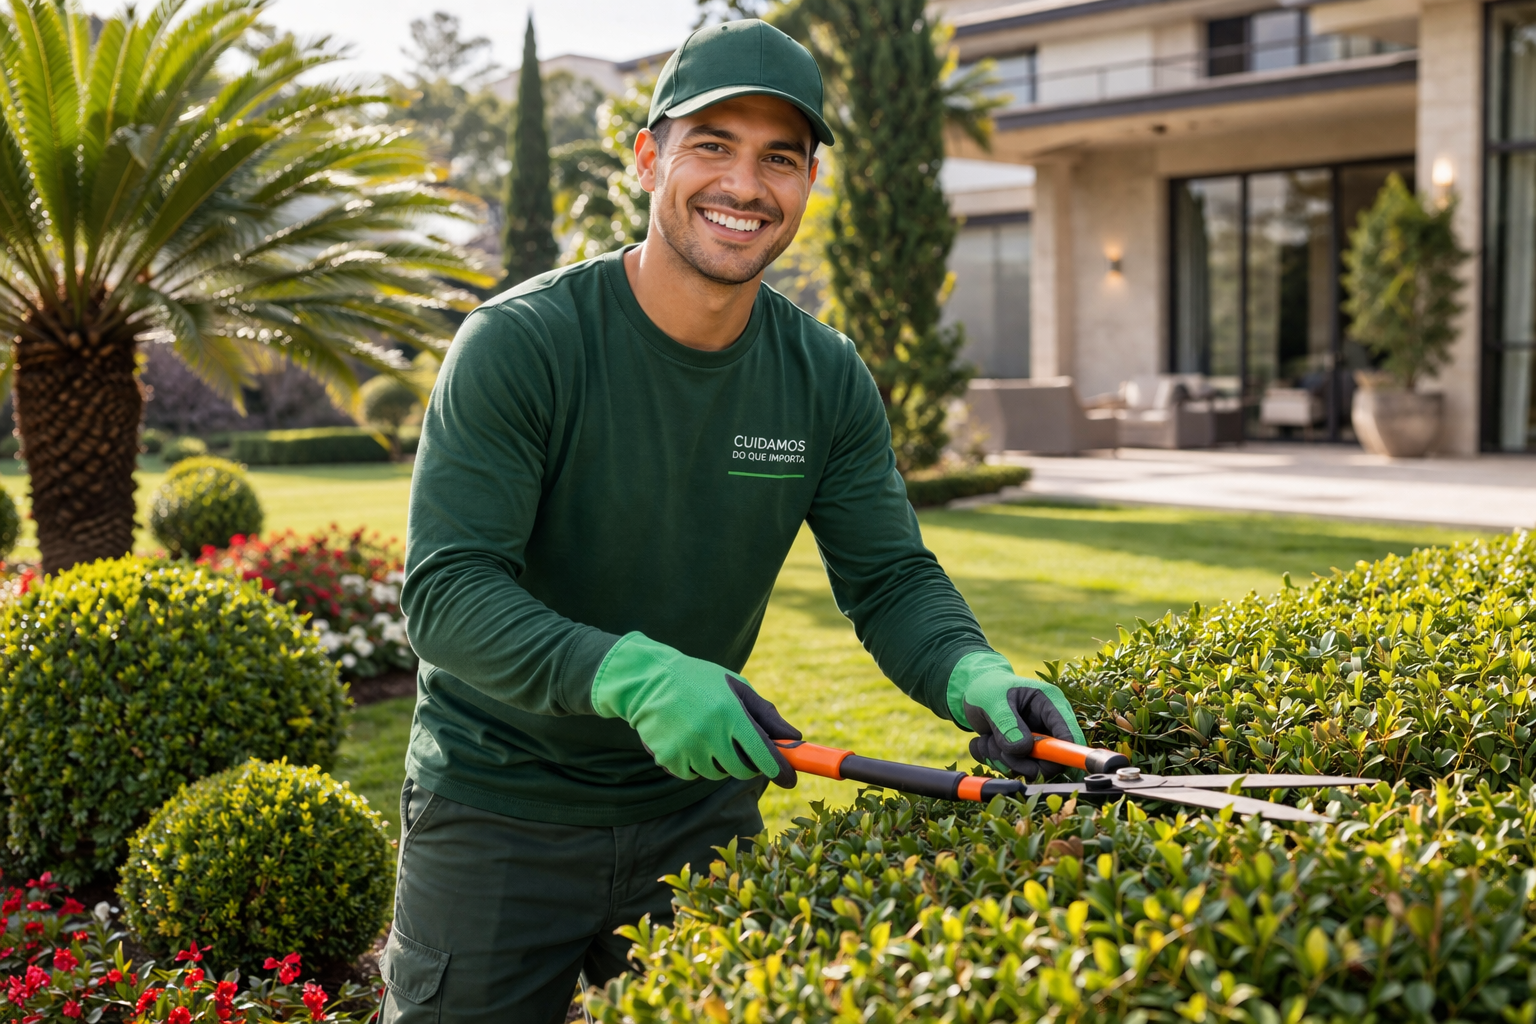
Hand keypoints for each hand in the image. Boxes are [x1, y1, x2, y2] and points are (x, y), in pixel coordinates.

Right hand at [590, 632, 800, 786]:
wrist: (648, 680)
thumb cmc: (701, 682)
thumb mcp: (736, 688)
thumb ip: (766, 715)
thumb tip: (795, 738)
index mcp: (730, 712)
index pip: (762, 752)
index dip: (779, 769)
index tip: (790, 779)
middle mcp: (709, 733)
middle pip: (742, 770)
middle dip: (747, 764)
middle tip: (739, 747)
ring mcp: (687, 748)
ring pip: (716, 774)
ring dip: (717, 762)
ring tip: (705, 734)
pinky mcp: (668, 758)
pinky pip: (692, 774)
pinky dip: (694, 763)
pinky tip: (685, 739)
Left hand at [948, 651, 1085, 779]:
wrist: (972, 692)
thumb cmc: (987, 688)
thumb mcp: (992, 700)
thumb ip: (1006, 723)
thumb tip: (1022, 749)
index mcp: (1051, 705)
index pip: (1070, 736)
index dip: (1062, 754)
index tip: (1039, 761)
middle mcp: (1048, 726)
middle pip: (1052, 762)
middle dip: (1023, 762)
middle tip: (1000, 751)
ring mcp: (1035, 742)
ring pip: (1030, 769)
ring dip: (1002, 760)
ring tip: (986, 739)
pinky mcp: (1021, 754)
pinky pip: (1011, 770)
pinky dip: (993, 761)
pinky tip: (983, 742)